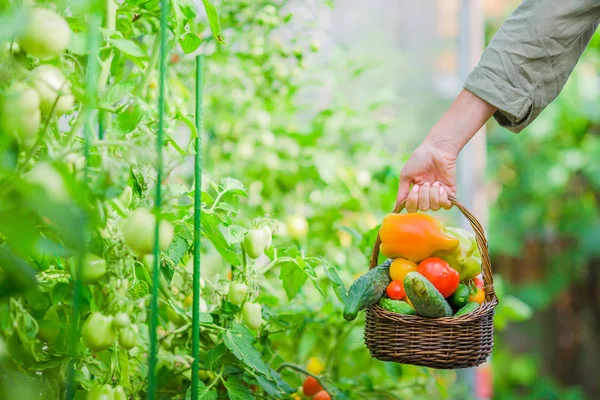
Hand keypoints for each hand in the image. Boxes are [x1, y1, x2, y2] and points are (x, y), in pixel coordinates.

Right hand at [395, 89, 495, 212]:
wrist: (436, 151)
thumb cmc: (419, 160)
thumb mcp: (406, 175)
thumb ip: (401, 192)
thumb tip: (396, 208)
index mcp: (414, 194)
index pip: (411, 209)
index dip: (412, 201)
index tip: (414, 187)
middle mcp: (426, 197)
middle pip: (423, 208)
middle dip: (424, 195)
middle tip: (426, 182)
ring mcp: (438, 197)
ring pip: (434, 207)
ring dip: (433, 193)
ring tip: (435, 182)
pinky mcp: (450, 195)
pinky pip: (446, 206)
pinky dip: (443, 197)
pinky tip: (441, 187)